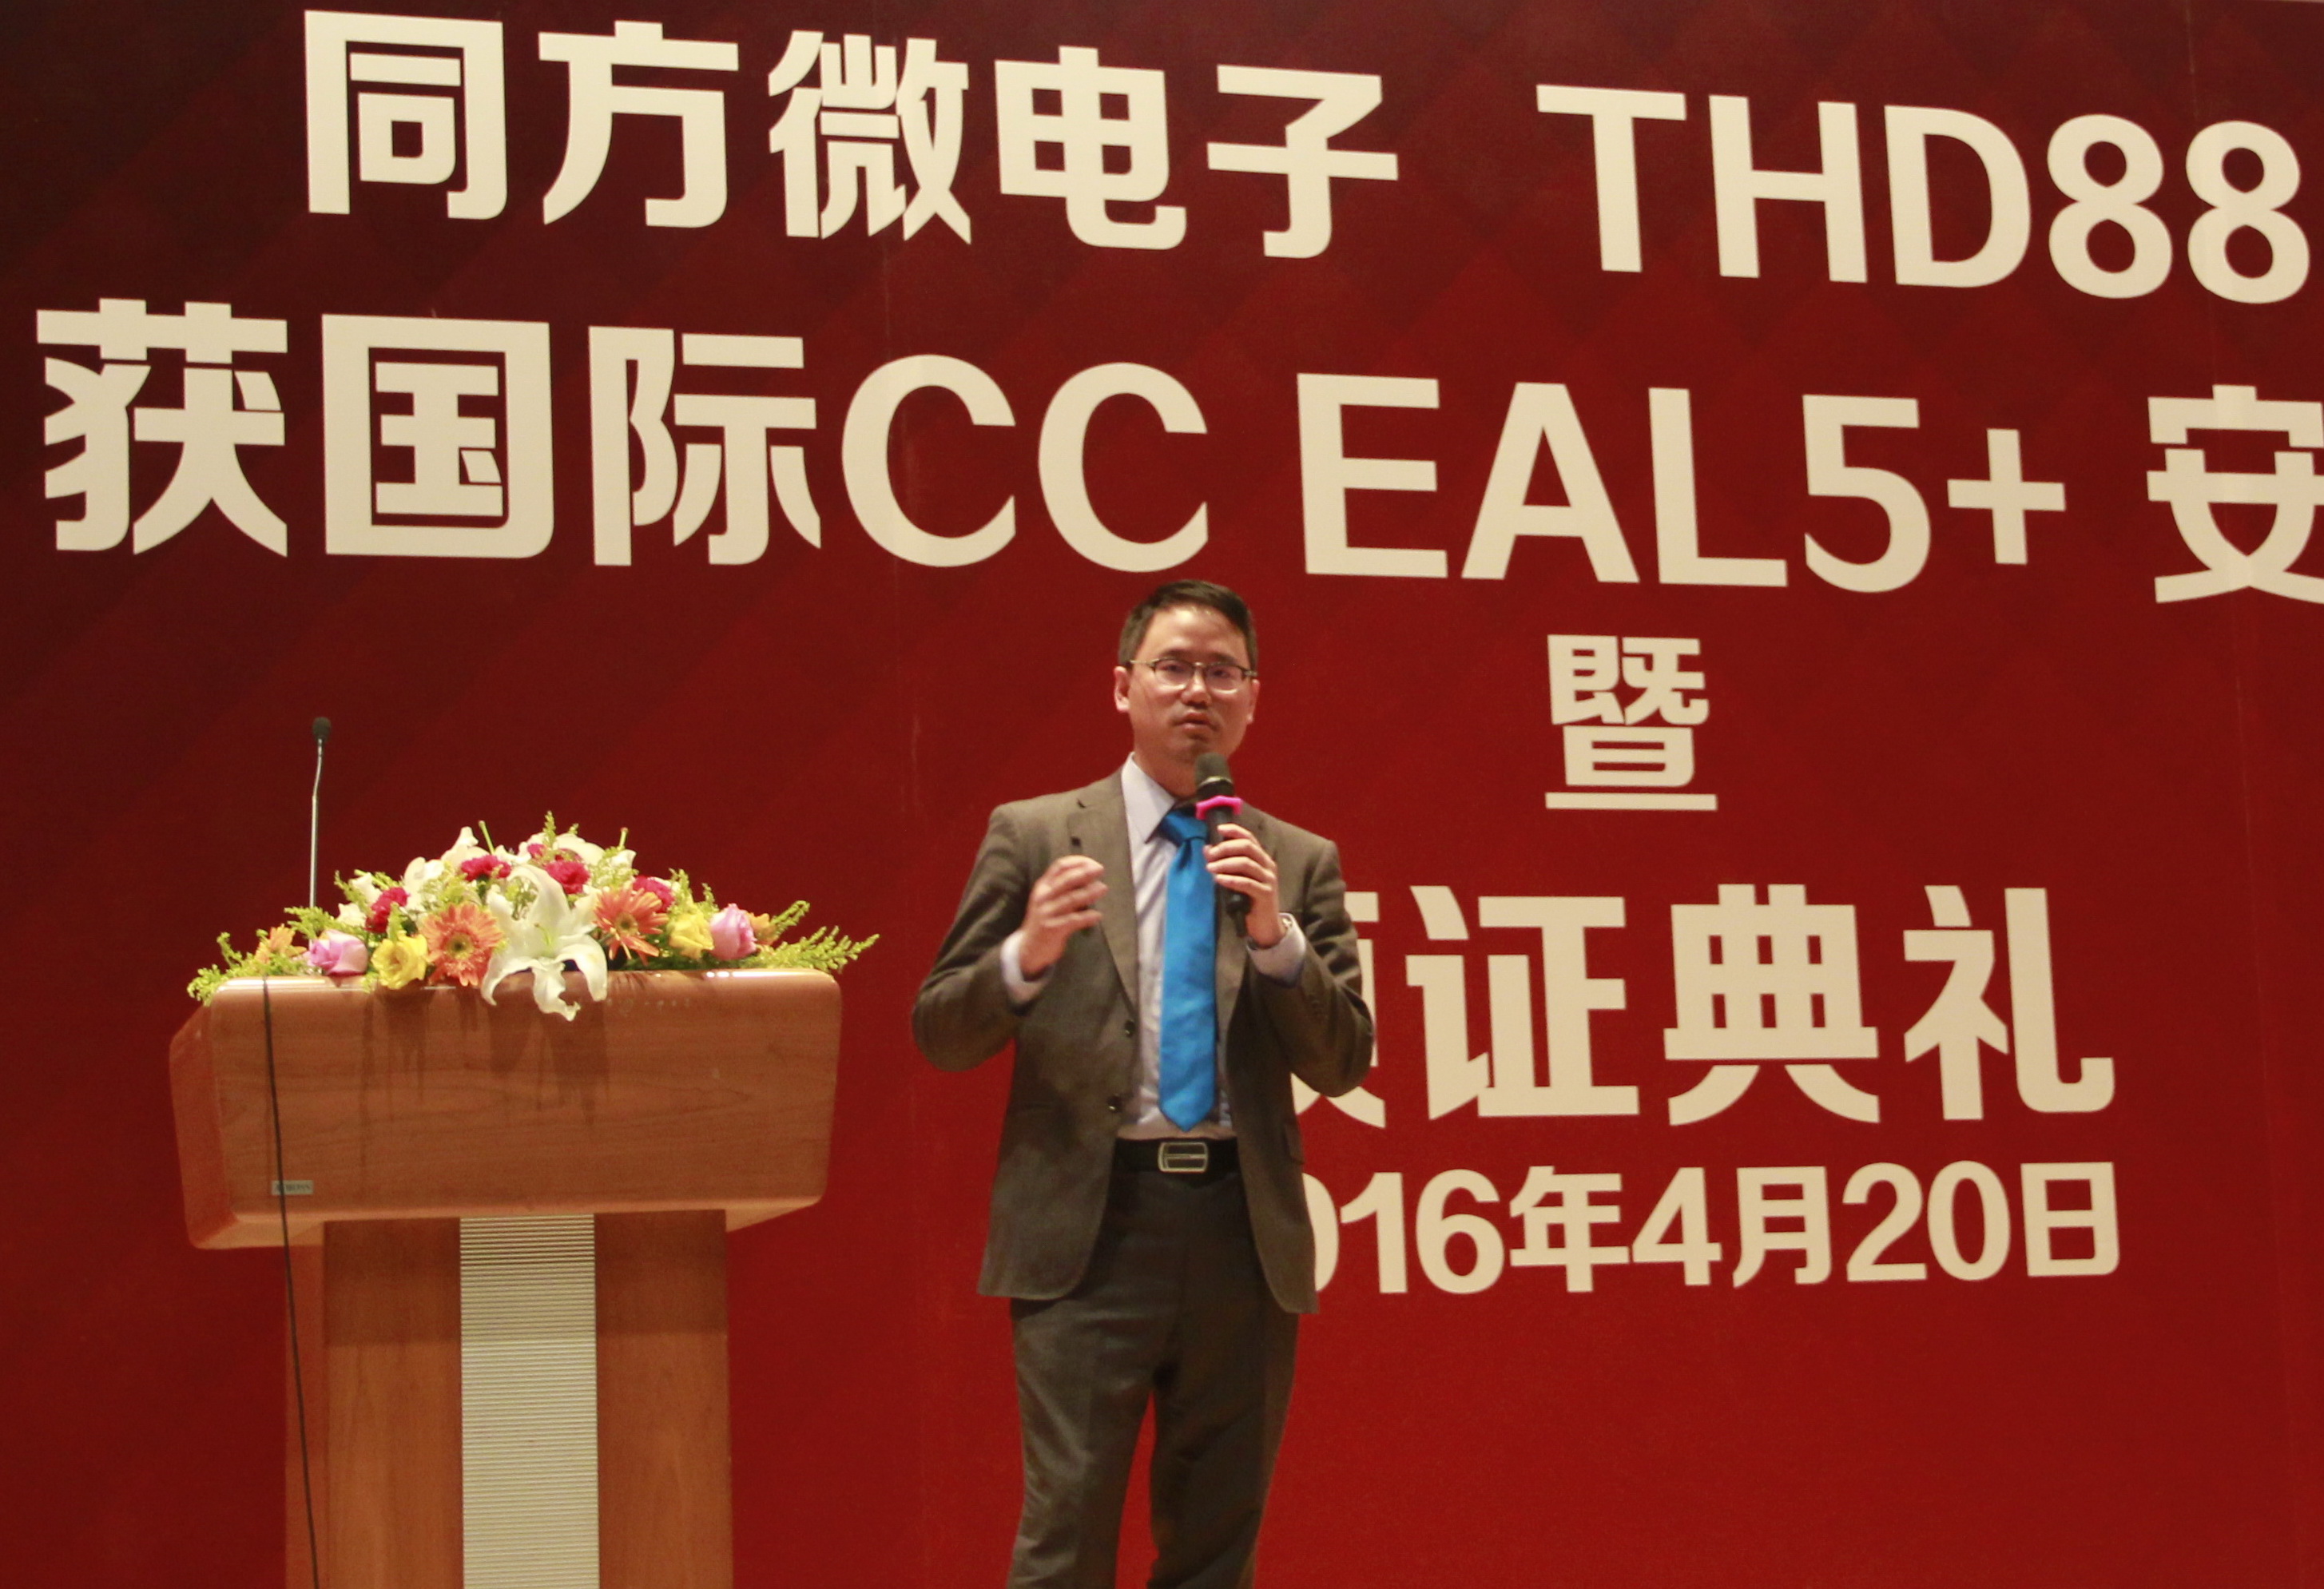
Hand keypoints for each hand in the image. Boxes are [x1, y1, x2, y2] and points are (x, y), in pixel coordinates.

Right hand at [1019, 854, 1105, 975]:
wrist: (1029, 948)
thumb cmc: (1045, 920)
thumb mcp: (1048, 900)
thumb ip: (1064, 888)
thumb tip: (1090, 877)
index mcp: (1043, 887)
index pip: (1059, 867)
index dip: (1077, 862)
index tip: (1092, 863)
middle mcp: (1043, 897)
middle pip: (1066, 880)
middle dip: (1084, 873)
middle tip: (1100, 870)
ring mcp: (1046, 913)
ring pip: (1070, 899)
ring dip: (1089, 892)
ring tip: (1103, 888)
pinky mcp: (1052, 929)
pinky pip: (1072, 920)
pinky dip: (1086, 917)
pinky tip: (1097, 915)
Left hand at [1205, 823, 1283, 947]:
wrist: (1266, 925)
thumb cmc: (1250, 900)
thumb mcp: (1237, 879)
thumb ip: (1225, 864)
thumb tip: (1207, 849)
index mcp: (1262, 859)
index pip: (1249, 838)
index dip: (1234, 831)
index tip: (1218, 830)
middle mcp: (1268, 865)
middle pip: (1247, 847)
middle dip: (1225, 848)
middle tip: (1210, 855)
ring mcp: (1269, 879)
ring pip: (1246, 863)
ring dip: (1225, 864)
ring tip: (1210, 868)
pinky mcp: (1266, 894)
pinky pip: (1247, 883)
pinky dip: (1231, 879)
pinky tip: (1219, 880)